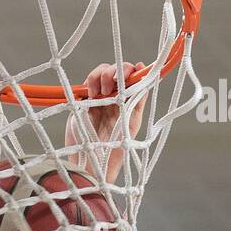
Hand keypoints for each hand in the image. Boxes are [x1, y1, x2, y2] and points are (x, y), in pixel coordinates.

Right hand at [64, 61, 146, 182]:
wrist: (96, 161)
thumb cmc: (117, 146)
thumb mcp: (132, 121)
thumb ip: (139, 99)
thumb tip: (149, 77)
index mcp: (126, 100)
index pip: (129, 76)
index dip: (130, 69)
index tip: (133, 71)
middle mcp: (112, 96)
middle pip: (114, 70)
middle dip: (115, 72)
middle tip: (114, 83)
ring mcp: (96, 98)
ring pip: (99, 74)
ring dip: (101, 76)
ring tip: (101, 93)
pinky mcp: (81, 101)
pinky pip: (85, 84)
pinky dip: (90, 83)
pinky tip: (93, 94)